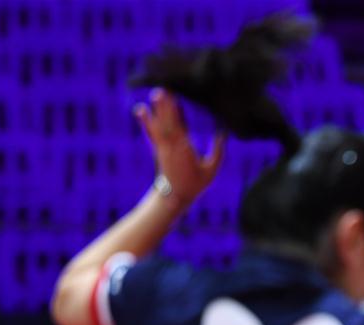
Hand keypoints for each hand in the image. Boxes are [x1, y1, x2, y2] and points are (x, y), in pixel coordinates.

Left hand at [134, 89, 225, 206]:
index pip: (179, 127)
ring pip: (158, 125)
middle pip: (167, 122)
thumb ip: (218, 151)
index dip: (175, 112)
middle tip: (161, 88)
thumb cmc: (195, 184)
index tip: (174, 97)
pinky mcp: (158, 149)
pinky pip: (152, 133)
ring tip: (152, 93)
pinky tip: (140, 109)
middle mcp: (171, 147)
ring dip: (155, 109)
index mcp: (184, 150)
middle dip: (164, 105)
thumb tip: (223, 133)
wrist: (174, 197)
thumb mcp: (212, 170)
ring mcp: (163, 147)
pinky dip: (146, 121)